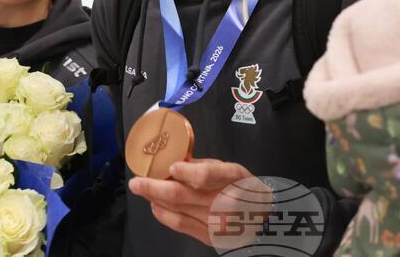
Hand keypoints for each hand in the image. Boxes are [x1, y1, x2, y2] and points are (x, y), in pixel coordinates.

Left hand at [128, 158, 268, 247]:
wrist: (263, 218)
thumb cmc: (244, 187)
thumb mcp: (230, 168)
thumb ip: (203, 166)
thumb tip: (174, 162)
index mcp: (234, 178)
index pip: (206, 175)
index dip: (185, 171)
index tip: (170, 167)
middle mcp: (225, 202)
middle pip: (182, 194)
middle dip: (153, 187)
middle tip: (136, 182)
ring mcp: (216, 223)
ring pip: (176, 210)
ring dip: (155, 199)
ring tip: (143, 190)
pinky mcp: (209, 236)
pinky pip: (179, 224)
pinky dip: (163, 214)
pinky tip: (155, 205)